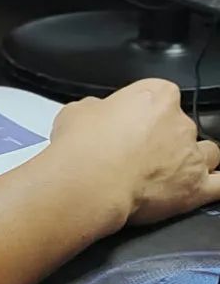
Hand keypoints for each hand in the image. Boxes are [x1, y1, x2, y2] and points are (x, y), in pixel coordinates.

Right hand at [50, 78, 219, 227]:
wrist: (88, 183)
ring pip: (209, 152)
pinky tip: (205, 186)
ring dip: (194, 159)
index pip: (163, 95)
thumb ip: (97, 109)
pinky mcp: (196, 188)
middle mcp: (179, 122)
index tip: (131, 122)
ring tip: (171, 171)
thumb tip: (96, 115)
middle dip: (167, 138)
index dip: (146, 110)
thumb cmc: (82, 148)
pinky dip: (215, 185)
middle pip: (184, 125)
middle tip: (140, 152)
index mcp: (156, 96)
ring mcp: (191, 156)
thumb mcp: (77, 111)